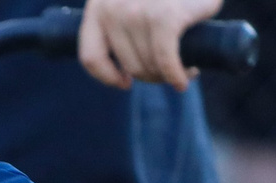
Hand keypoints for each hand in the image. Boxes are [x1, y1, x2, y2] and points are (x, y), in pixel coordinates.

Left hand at [79, 0, 220, 89]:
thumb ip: (119, 18)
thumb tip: (123, 62)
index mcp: (98, 5)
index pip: (91, 57)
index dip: (108, 76)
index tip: (126, 82)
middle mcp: (112, 10)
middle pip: (126, 64)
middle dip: (150, 75)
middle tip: (168, 73)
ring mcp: (137, 13)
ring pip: (147, 65)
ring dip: (167, 76)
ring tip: (183, 70)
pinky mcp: (166, 17)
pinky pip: (166, 60)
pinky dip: (176, 75)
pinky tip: (184, 78)